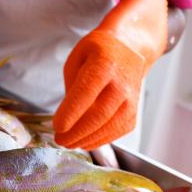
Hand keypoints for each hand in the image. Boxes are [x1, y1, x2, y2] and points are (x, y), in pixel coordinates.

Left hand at [53, 0, 167, 149]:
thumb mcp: (75, 60)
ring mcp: (132, 97)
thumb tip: (67, 116)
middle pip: (100, 113)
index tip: (57, 126)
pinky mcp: (134, 110)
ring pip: (111, 126)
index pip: (87, 92)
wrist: (127, 48)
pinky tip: (85, 142)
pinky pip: (119, 130)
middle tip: (59, 139)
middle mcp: (122, 82)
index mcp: (104, 63)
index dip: (71, 112)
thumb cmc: (96, 54)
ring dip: (87, 139)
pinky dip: (100, 140)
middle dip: (76, 131)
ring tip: (69, 143)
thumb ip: (71, 87)